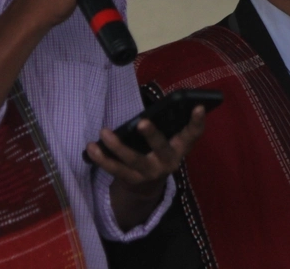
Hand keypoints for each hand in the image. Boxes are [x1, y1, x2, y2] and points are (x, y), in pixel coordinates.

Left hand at [86, 106, 206, 229]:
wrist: (148, 186)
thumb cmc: (158, 150)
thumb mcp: (168, 140)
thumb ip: (167, 124)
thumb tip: (159, 103)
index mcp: (180, 147)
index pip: (193, 134)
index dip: (197, 121)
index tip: (198, 106)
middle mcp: (168, 162)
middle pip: (161, 147)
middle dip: (152, 135)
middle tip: (142, 122)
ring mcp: (150, 173)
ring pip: (133, 160)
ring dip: (117, 146)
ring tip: (103, 132)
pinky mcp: (132, 180)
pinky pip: (115, 169)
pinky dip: (102, 158)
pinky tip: (91, 148)